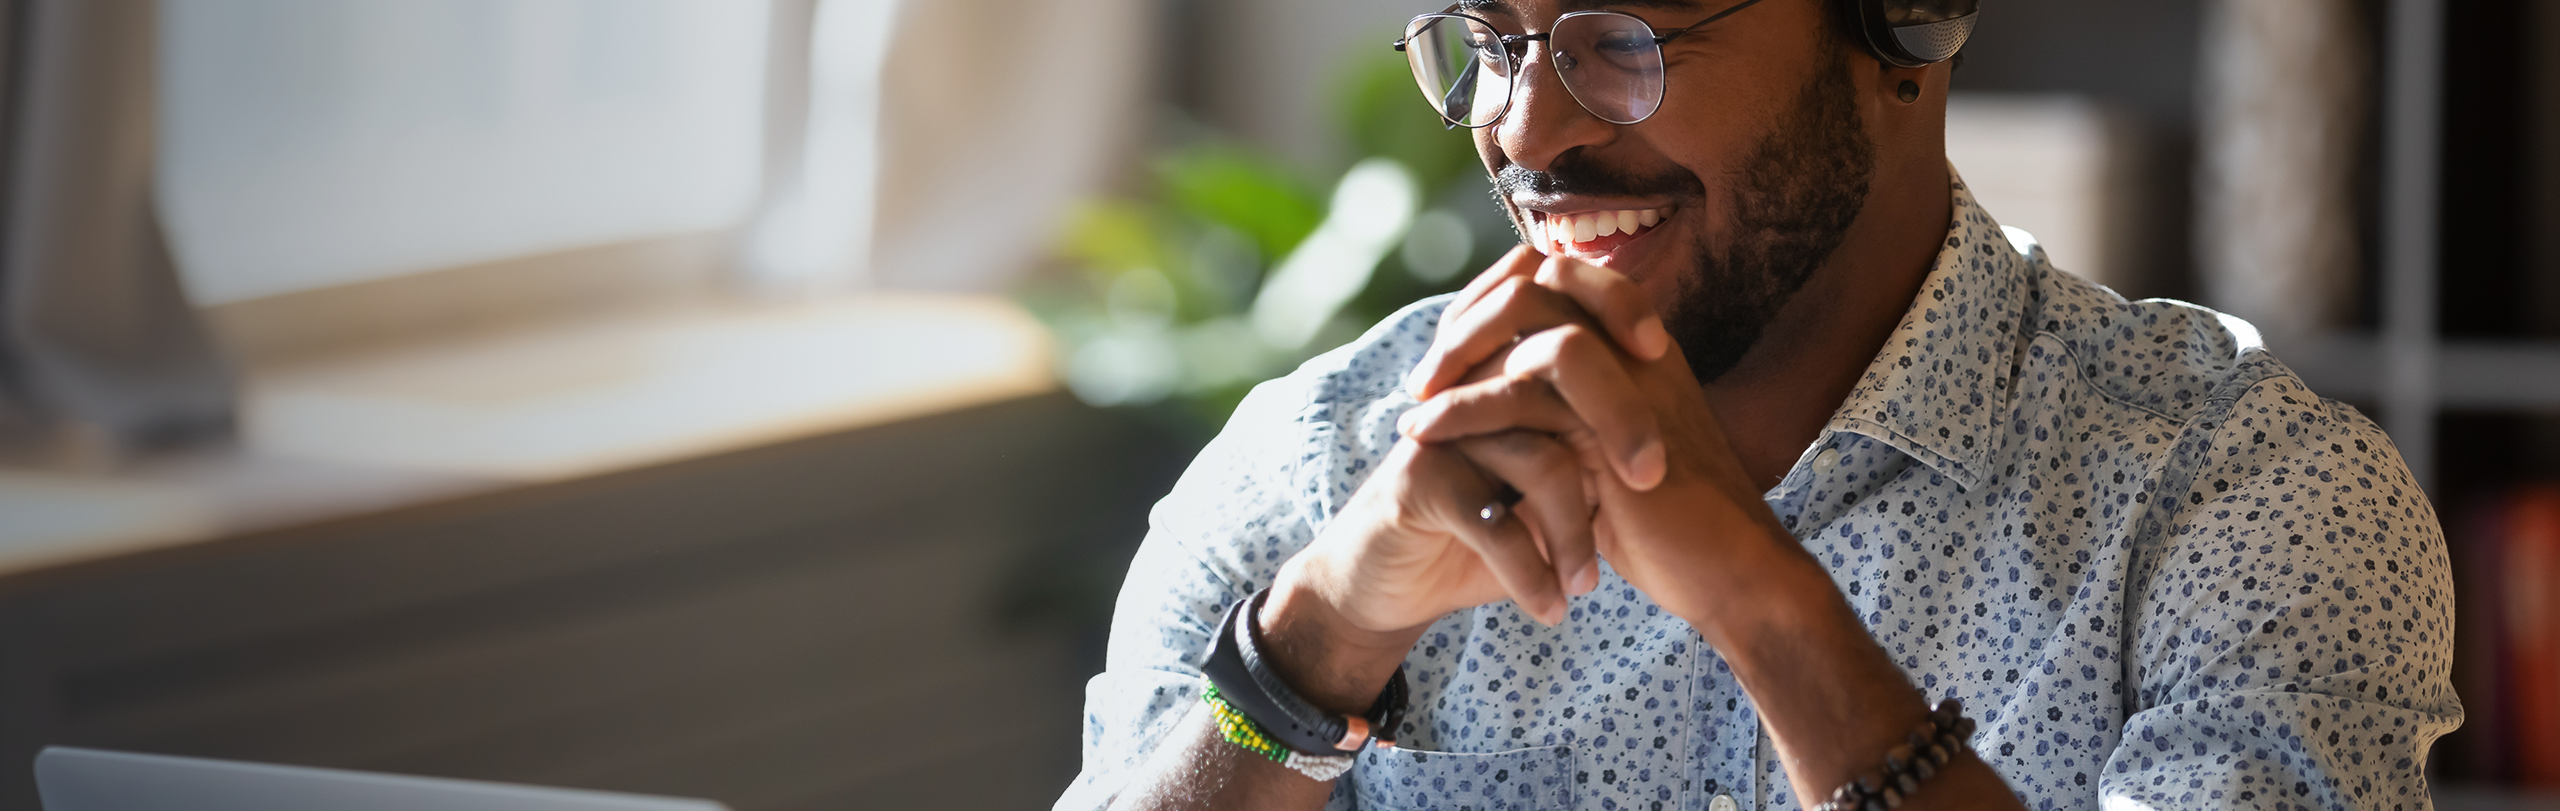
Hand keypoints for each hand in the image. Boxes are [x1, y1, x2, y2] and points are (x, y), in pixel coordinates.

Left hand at [1396, 251, 1794, 626]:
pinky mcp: (1613, 424)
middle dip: (1468, 319)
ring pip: (1527, 322)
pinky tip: (1423, 434)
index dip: (1495, 300)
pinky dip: (1462, 408)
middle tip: (1424, 375)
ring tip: (1415, 404)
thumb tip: (1503, 396)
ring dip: (1457, 355)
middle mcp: (1636, 347)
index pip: (1558, 278)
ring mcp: (1630, 377)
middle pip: (1538, 280)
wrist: (1726, 574)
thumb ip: (1570, 414)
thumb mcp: (1609, 455)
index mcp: (1640, 346)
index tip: (1450, 350)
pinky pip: (1522, 391)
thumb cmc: (1669, 526)